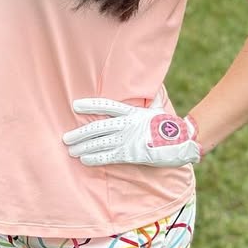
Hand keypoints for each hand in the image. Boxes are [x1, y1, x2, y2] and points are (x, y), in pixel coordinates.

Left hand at [62, 98, 201, 167]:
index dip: (91, 105)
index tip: (75, 105)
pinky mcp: (130, 154)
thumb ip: (152, 100)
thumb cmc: (170, 127)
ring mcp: (127, 140)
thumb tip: (154, 88)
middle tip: (65, 137)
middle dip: (80, 133)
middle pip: (98, 128)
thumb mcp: (159, 109)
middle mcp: (127, 125)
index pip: (107, 107)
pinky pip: (108, 157)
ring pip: (100, 143)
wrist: (182, 142)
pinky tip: (84, 160)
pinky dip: (95, 158)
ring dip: (84, 147)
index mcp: (132, 113)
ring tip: (71, 150)